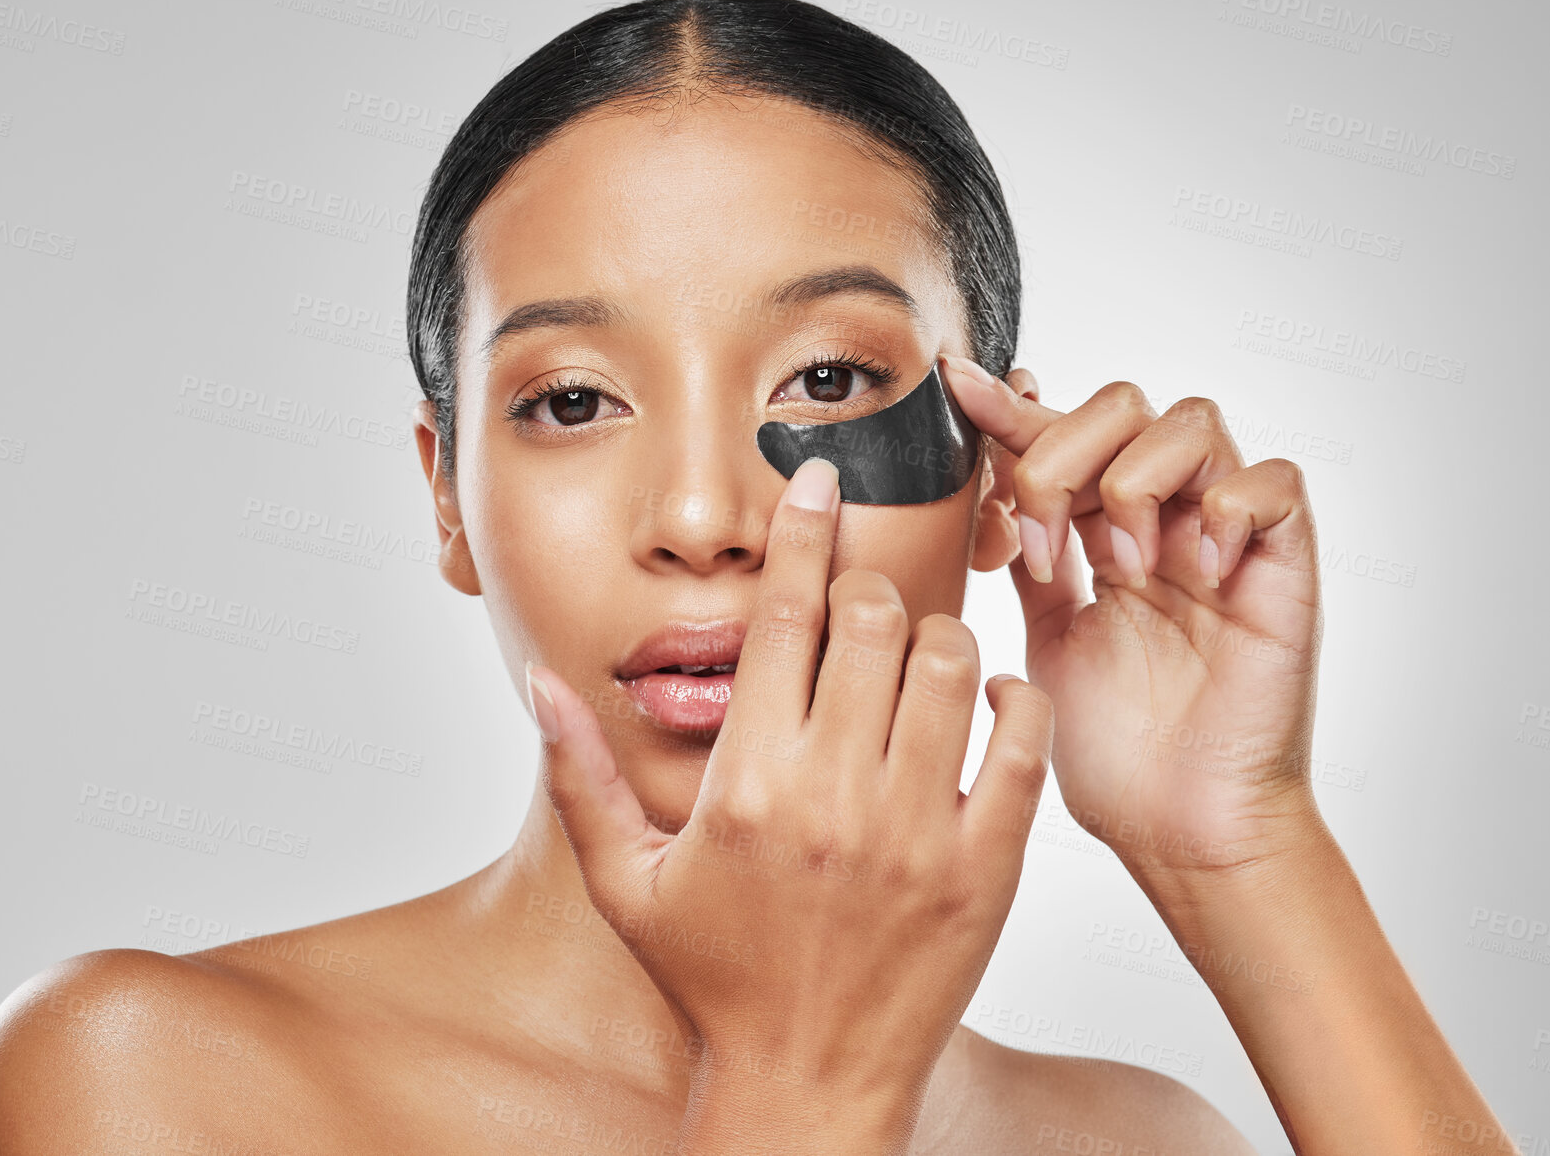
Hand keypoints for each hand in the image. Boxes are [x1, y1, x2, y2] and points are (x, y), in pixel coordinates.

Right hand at [530, 456, 1054, 1153]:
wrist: (809, 1084)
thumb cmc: (714, 978)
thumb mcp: (625, 882)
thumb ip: (579, 776)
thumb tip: (541, 683)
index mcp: (747, 784)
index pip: (782, 618)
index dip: (800, 533)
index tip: (816, 478)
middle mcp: (835, 796)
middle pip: (872, 621)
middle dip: (866, 590)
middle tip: (857, 608)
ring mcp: (919, 831)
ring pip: (950, 664)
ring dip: (935, 636)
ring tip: (913, 655)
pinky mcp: (987, 868)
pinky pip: (1023, 743)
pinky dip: (1014, 700)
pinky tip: (988, 700)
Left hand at [942, 355, 1323, 882]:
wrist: (1176, 827)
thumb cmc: (1115, 753)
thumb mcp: (1046, 636)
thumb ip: (1027, 557)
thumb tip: (981, 491)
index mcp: (1100, 533)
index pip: (1057, 436)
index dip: (1008, 408)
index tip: (953, 387)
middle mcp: (1165, 521)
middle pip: (1120, 406)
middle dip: (1063, 457)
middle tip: (1044, 548)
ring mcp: (1225, 539)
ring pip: (1191, 422)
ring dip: (1137, 483)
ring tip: (1122, 569)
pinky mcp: (1284, 567)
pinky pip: (1274, 482)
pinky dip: (1227, 508)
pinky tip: (1196, 571)